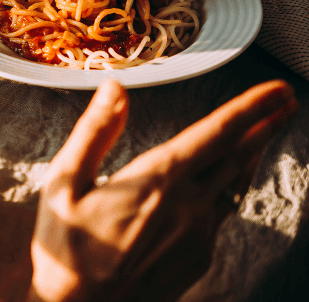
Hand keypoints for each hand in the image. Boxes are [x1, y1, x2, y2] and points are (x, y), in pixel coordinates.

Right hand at [27, 80, 297, 301]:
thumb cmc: (66, 248)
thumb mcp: (63, 183)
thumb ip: (94, 132)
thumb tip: (114, 90)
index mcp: (155, 182)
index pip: (215, 135)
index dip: (251, 109)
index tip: (277, 91)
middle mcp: (187, 207)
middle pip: (237, 157)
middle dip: (263, 125)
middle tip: (284, 102)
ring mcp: (198, 236)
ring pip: (235, 185)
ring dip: (251, 154)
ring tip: (262, 134)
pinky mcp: (198, 257)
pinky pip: (221, 212)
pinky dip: (230, 186)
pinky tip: (224, 182)